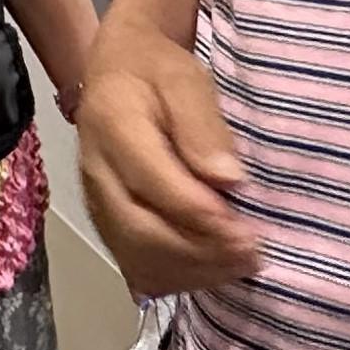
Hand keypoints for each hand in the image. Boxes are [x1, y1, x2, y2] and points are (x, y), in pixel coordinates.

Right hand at [76, 20, 257, 295]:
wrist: (116, 72)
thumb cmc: (156, 72)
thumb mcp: (185, 78)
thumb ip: (202, 125)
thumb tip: (228, 179)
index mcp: (112, 127)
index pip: (156, 185)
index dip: (204, 215)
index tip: (249, 229)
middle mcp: (96, 173)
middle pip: (142, 231)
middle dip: (202, 251)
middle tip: (253, 252)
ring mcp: (96, 203)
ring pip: (137, 256)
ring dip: (193, 270)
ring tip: (241, 264)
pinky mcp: (106, 223)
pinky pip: (135, 265)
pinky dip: (177, 277)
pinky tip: (214, 269)